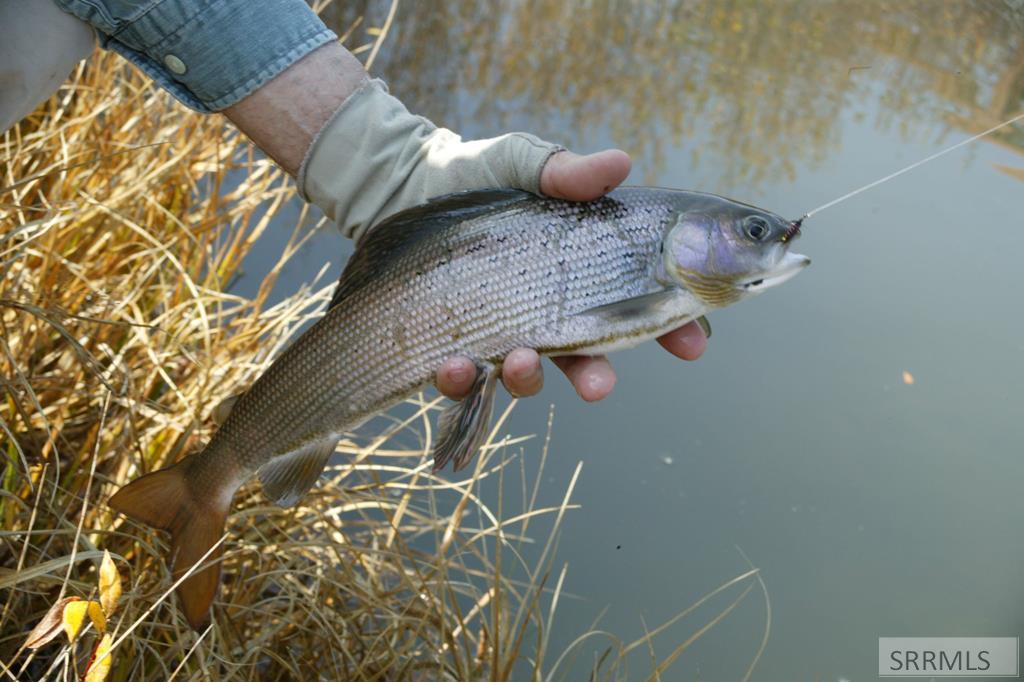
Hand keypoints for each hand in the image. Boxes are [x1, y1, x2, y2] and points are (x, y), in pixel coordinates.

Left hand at [436, 149, 708, 402]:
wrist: (405, 187)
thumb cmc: (478, 174)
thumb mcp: (524, 164)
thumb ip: (566, 173)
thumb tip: (620, 163)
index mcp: (584, 271)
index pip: (642, 305)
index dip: (674, 329)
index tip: (692, 347)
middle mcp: (551, 310)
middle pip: (589, 357)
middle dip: (597, 375)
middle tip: (600, 385)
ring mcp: (505, 332)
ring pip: (530, 377)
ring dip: (529, 380)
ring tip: (518, 361)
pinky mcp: (457, 345)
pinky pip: (466, 380)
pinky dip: (462, 380)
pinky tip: (454, 364)